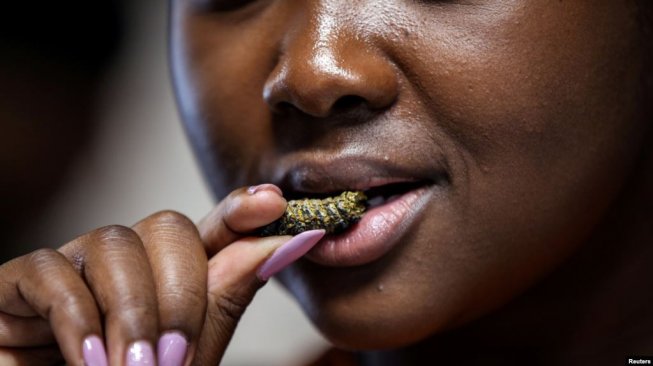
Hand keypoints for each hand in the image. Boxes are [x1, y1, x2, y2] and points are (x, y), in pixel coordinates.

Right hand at [0, 184, 323, 364]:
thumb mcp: (185, 359)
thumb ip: (222, 304)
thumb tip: (278, 245)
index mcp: (168, 281)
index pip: (211, 232)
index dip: (240, 213)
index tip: (273, 204)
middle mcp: (125, 265)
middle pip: (168, 227)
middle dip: (183, 290)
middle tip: (176, 359)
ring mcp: (74, 268)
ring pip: (116, 242)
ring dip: (134, 312)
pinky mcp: (16, 283)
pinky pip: (51, 270)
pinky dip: (77, 319)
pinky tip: (89, 361)